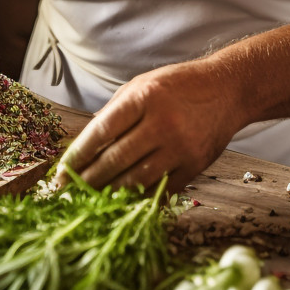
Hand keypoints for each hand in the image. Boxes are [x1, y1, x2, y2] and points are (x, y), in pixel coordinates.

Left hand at [55, 58, 244, 195]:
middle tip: (67, 194)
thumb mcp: (142, 85)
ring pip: (136, 180)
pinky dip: (138, 199)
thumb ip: (114, 112)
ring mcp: (181, 147)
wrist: (228, 89)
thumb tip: (85, 145)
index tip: (61, 172)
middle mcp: (162, 122)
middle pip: (115, 160)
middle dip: (87, 180)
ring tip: (89, 202)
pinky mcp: (195, 165)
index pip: (101, 131)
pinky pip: (161, 190)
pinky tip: (121, 204)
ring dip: (108, 194)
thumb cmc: (179, 85)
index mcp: (144, 97)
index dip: (78, 155)